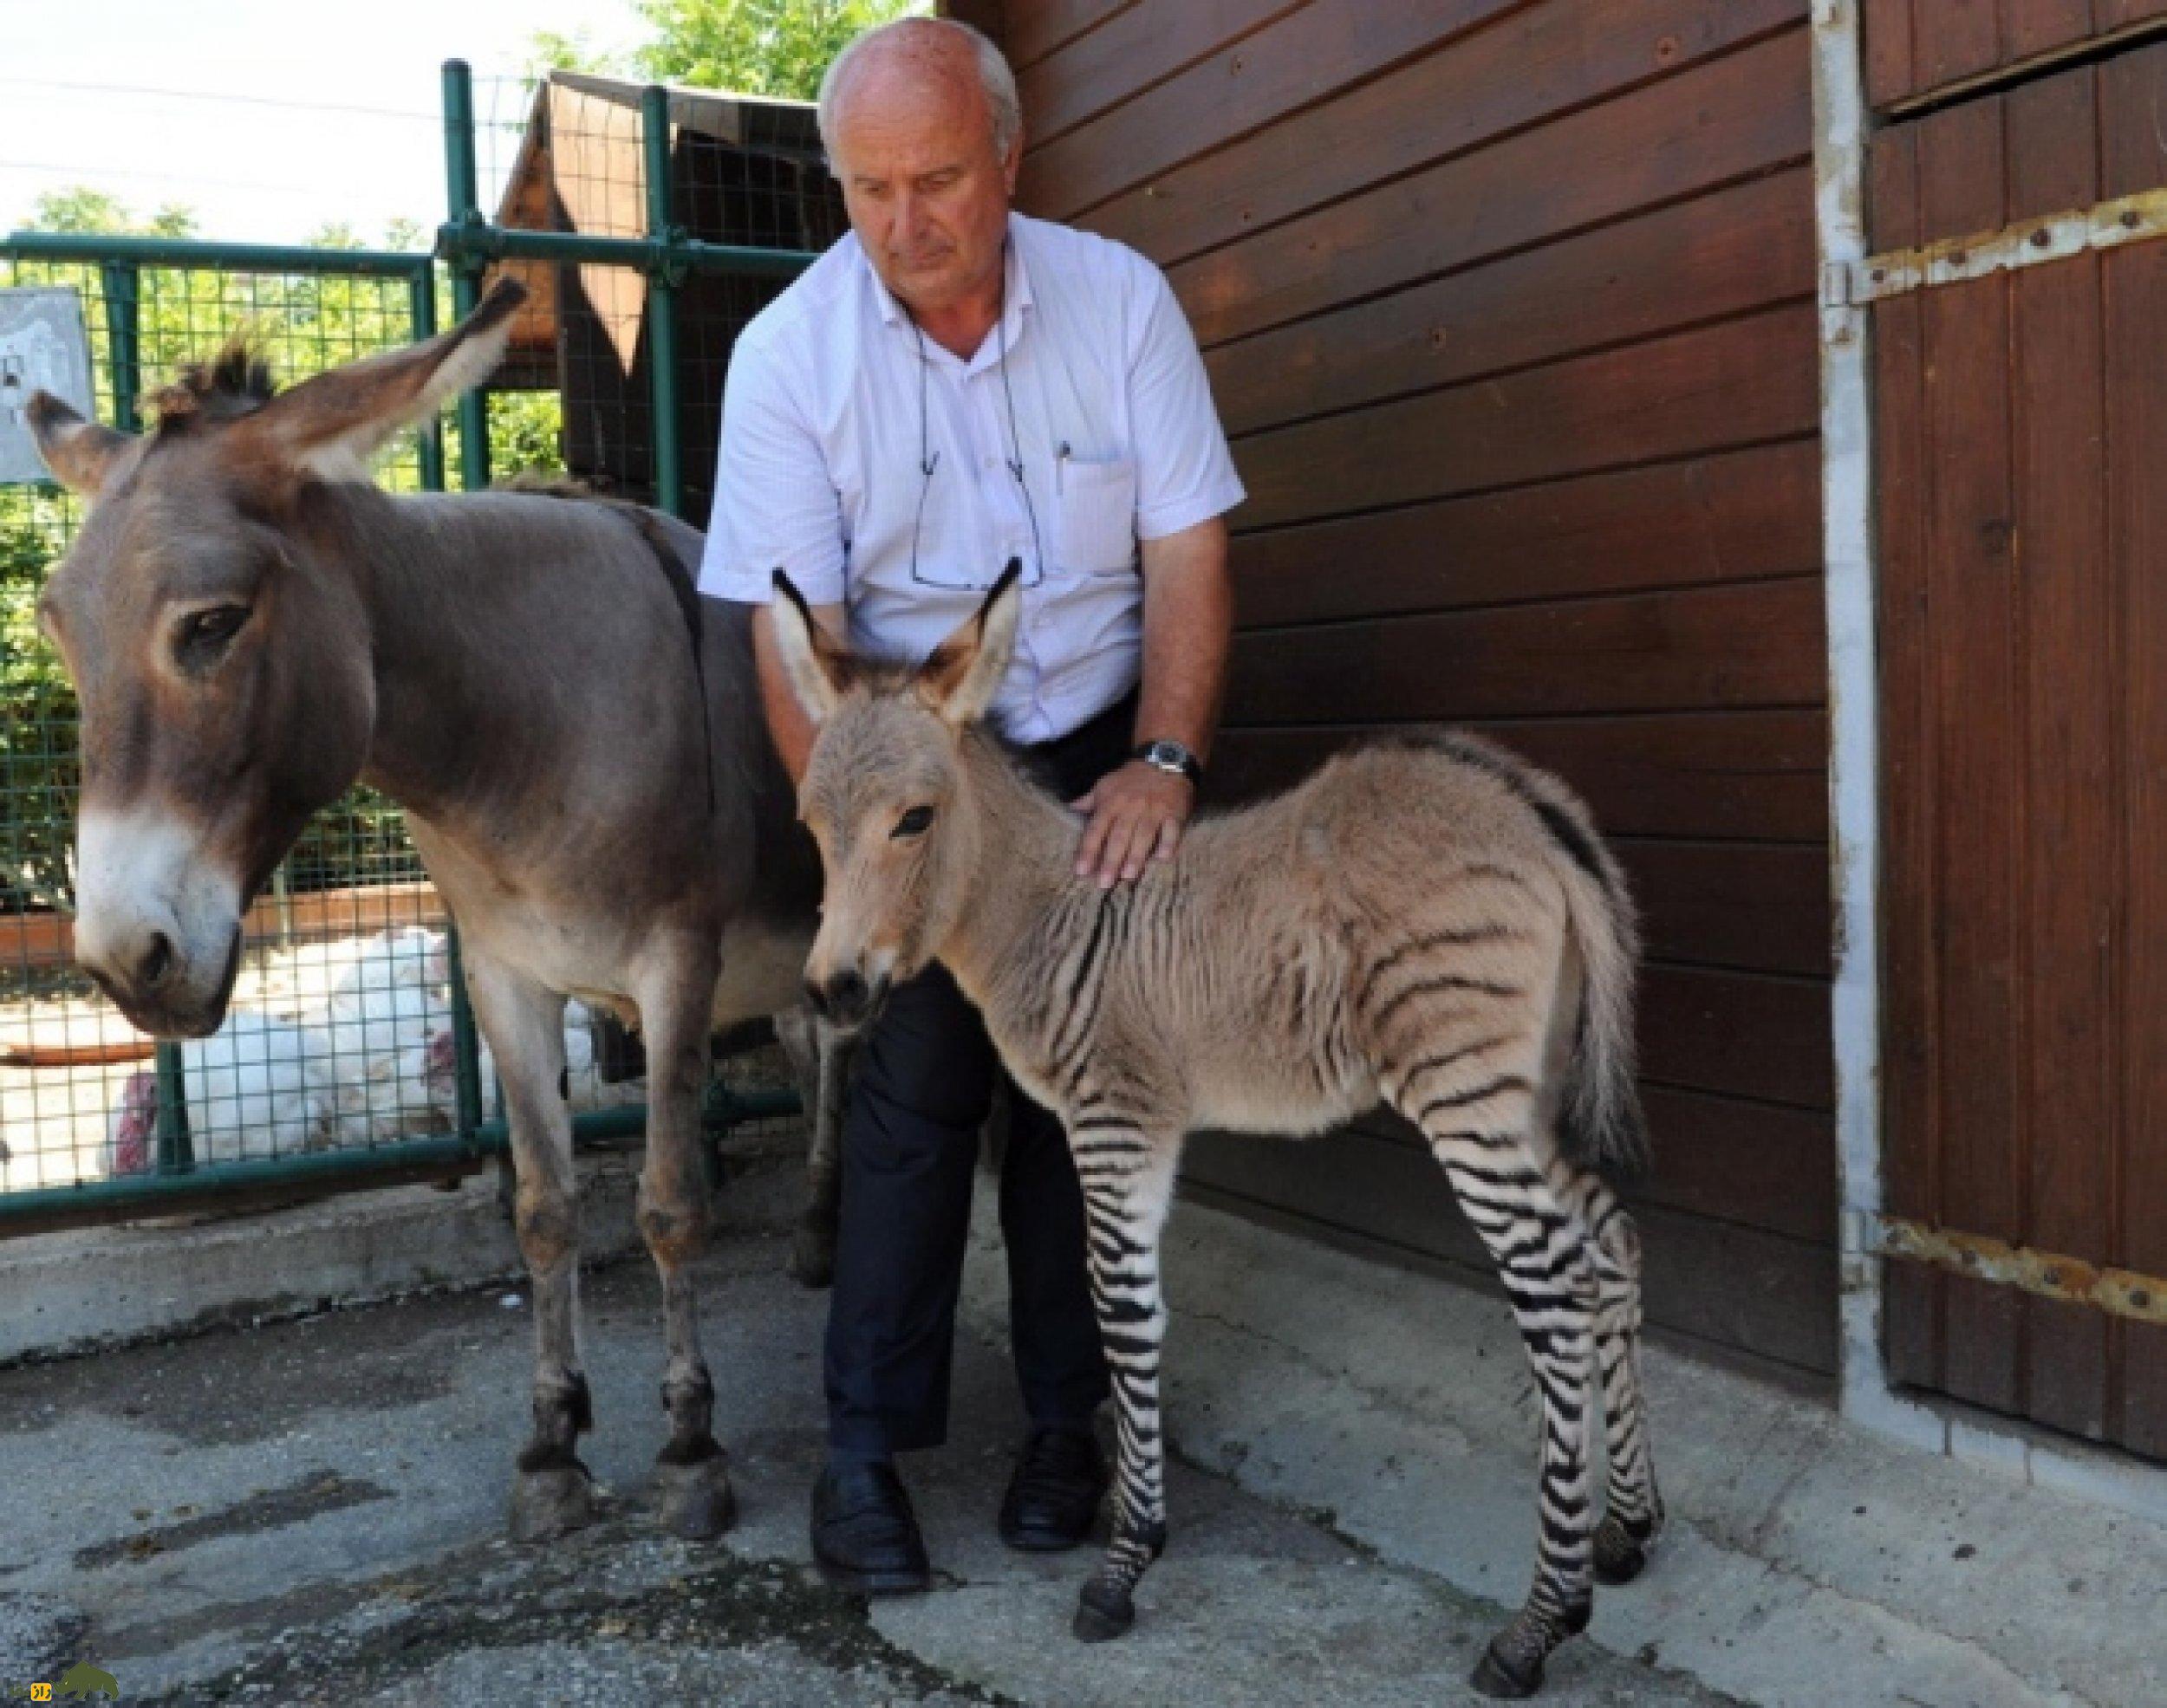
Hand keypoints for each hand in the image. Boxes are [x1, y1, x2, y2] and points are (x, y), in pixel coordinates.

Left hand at [1071, 760, 1193, 887]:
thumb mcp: (1106, 785)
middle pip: (1119, 836)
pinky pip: (1172, 830)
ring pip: (1143, 835)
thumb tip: (1069, 809)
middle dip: (1111, 860)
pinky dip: (1168, 844)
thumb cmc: (1131, 778)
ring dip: (1136, 856)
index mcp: (1111, 802)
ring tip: (1128, 876)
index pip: (1096, 829)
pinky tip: (1161, 859)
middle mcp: (1131, 807)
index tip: (1081, 871)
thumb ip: (1089, 801)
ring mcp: (1154, 810)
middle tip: (1104, 883)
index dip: (1088, 850)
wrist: (1163, 760)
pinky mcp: (1174, 812)